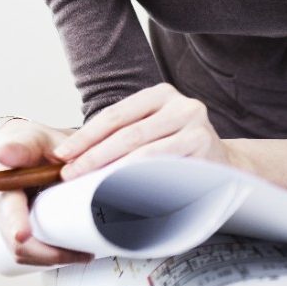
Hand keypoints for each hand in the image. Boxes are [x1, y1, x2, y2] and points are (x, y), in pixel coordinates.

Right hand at [0, 119, 93, 266]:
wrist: (28, 148)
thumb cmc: (32, 144)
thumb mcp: (33, 139)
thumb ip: (23, 147)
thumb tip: (5, 153)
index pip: (6, 206)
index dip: (15, 222)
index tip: (23, 235)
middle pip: (15, 239)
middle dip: (46, 252)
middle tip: (79, 254)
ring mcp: (6, 220)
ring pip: (22, 252)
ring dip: (52, 258)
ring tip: (83, 255)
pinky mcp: (18, 229)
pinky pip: (29, 252)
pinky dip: (50, 257)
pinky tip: (73, 254)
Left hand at [52, 83, 249, 178]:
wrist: (224, 166)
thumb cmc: (177, 152)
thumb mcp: (151, 133)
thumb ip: (122, 136)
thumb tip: (72, 157)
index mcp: (161, 95)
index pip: (115, 115)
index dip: (85, 136)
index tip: (62, 156)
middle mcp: (181, 104)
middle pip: (127, 132)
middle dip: (93, 155)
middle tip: (69, 174)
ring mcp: (196, 124)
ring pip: (144, 149)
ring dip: (110, 170)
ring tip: (87, 185)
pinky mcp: (205, 146)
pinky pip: (164, 166)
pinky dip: (138, 179)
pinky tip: (119, 190)